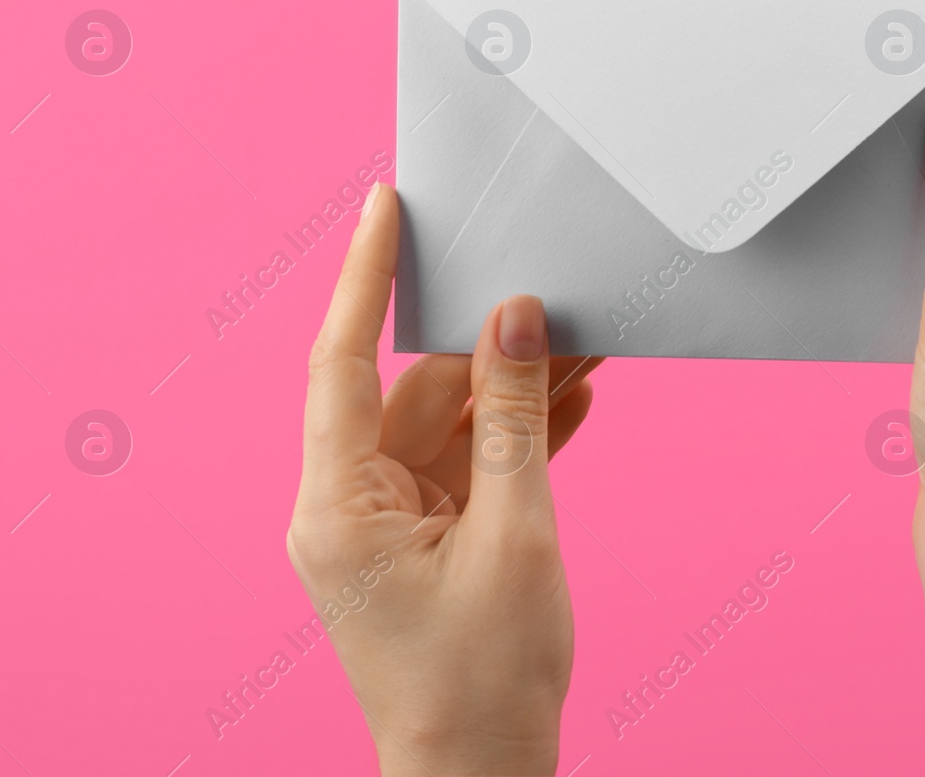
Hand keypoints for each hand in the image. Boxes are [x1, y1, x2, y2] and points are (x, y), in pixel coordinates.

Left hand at [287, 183, 600, 774]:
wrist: (485, 774)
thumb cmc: (485, 679)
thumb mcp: (515, 533)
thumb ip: (515, 417)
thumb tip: (515, 319)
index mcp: (338, 505)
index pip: (341, 362)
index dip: (363, 277)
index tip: (384, 206)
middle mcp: (350, 506)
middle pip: (415, 392)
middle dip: (488, 345)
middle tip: (551, 289)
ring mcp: (391, 525)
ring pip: (453, 426)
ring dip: (516, 391)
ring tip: (586, 342)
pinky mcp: (430, 541)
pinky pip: (471, 467)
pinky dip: (519, 438)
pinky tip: (576, 401)